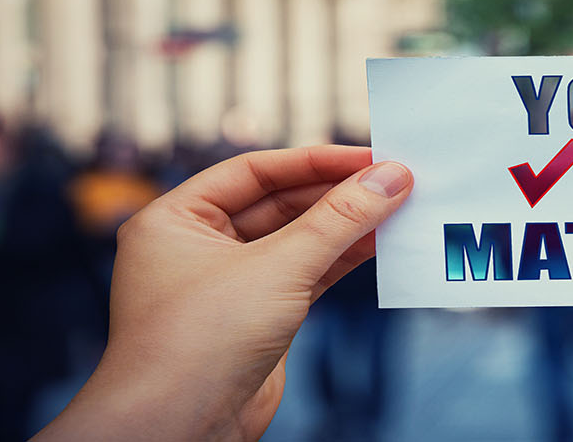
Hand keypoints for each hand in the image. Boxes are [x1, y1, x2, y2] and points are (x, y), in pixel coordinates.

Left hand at [37, 146, 411, 440]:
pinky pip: (304, 276)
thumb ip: (338, 220)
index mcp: (175, 219)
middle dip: (336, 194)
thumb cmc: (198, 343)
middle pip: (278, 204)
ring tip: (397, 209)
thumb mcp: (277, 267)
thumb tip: (389, 177)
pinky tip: (378, 247)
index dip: (314, 161)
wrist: (178, 429)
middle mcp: (197, 247)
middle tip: (393, 181)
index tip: (369, 156)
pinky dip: (340, 261)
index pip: (254, 171)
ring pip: (296, 242)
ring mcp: (228, 286)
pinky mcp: (256, 319)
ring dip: (345, 227)